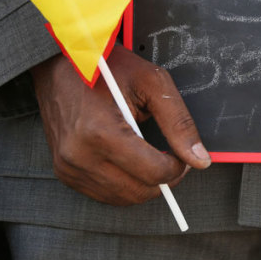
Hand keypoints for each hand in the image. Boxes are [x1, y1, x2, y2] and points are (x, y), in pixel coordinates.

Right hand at [31, 46, 210, 205]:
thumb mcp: (152, 83)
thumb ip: (179, 123)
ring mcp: (68, 166)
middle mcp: (80, 155)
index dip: (177, 167)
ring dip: (143, 183)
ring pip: (123, 198)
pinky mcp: (64, 172)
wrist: (61, 61)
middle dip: (163, 178)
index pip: (154, 173)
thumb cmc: (106, 66)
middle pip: (139, 191)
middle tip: (170, 157)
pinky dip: (124, 184)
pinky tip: (129, 161)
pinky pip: (104, 194)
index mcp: (100, 132)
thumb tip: (199, 159)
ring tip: (148, 156)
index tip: (181, 154)